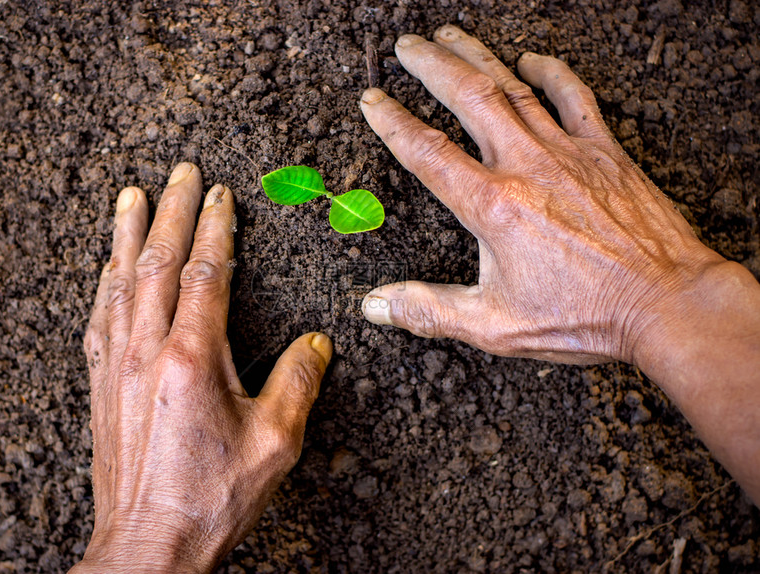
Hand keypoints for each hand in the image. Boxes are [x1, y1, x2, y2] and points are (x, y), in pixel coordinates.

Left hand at [71, 163, 332, 573]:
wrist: (148, 545)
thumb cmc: (211, 499)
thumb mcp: (276, 443)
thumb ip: (298, 382)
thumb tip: (316, 343)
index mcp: (191, 358)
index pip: (204, 274)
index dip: (213, 229)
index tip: (220, 196)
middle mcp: (146, 353)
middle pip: (156, 264)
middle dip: (169, 211)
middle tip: (178, 173)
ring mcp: (116, 368)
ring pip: (119, 283)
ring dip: (126, 235)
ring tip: (129, 197)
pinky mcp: (100, 388)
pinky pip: (99, 319)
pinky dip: (105, 283)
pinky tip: (106, 271)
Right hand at [359, 25, 725, 364]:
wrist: (665, 302)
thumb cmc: (584, 315)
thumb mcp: (494, 325)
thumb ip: (429, 310)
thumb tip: (374, 305)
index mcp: (493, 206)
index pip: (428, 152)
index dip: (392, 122)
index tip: (373, 100)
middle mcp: (526, 166)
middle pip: (469, 98)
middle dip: (431, 66)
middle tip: (407, 45)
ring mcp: (568, 152)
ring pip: (513, 88)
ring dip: (478, 57)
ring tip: (451, 36)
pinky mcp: (605, 152)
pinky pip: (574, 97)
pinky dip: (551, 73)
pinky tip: (532, 60)